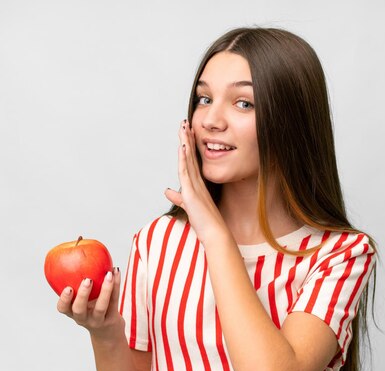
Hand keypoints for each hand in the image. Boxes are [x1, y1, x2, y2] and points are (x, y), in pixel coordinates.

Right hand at [57, 267, 124, 340]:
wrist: (108, 332)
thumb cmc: (91, 308)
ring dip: (105, 289)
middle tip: (87, 280)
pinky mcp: (112, 318)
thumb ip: (78, 282)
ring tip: (108, 274)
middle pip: (79, 310)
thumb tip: (78, 247)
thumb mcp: (82, 300)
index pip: (63, 308)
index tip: (67, 287)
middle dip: (82, 295)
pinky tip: (116, 271)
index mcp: (73, 312)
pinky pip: (115, 300)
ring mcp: (98, 320)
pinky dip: (116, 284)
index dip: (63, 299)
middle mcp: (84, 318)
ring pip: (101, 307)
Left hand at [164, 120, 227, 243]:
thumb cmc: (205, 223)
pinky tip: (183, 147)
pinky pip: (186, 172)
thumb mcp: (188, 206)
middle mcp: (198, 182)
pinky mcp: (192, 193)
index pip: (191, 161)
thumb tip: (168, 191)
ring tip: (184, 128)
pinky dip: (184, 159)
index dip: (189, 147)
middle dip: (188, 139)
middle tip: (186, 123)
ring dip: (186, 143)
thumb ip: (178, 198)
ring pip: (189, 160)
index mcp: (197, 185)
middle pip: (190, 156)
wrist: (215, 233)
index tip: (187, 134)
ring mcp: (195, 186)